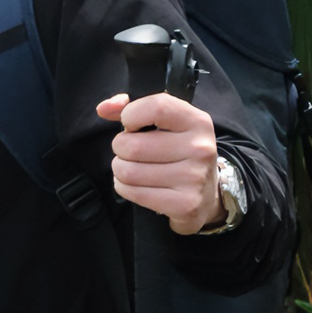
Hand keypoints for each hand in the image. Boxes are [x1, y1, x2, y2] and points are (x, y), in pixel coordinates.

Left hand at [96, 92, 224, 234]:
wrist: (208, 193)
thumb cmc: (178, 151)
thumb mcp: (166, 123)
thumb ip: (132, 108)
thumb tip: (103, 108)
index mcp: (197, 121)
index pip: (156, 108)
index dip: (131, 115)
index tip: (130, 124)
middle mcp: (199, 148)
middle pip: (132, 146)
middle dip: (121, 148)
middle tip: (130, 151)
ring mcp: (193, 178)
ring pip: (128, 171)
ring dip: (121, 169)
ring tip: (133, 168)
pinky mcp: (184, 204)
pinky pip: (132, 192)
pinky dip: (125, 188)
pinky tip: (138, 185)